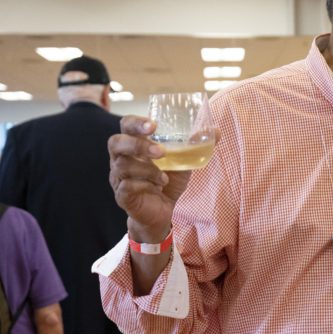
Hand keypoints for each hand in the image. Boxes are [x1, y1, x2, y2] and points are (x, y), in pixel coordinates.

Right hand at [108, 115, 192, 240]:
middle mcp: (121, 158)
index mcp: (134, 144)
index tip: (154, 125)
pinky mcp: (122, 195)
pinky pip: (126, 186)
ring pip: (124, 166)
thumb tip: (216, 130)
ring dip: (147, 169)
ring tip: (164, 176)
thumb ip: (196, 145)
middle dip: (137, 144)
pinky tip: (159, 186)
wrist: (164, 211)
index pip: (126, 125)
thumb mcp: (184, 161)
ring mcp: (119, 177)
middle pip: (115, 142)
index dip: (136, 122)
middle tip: (160, 152)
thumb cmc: (169, 180)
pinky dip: (144, 185)